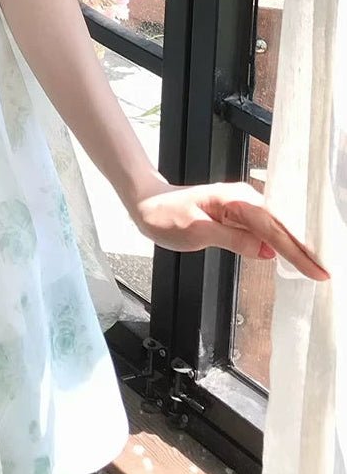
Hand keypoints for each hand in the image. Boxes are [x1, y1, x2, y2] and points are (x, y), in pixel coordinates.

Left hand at [131, 179, 330, 280]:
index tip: (316, 271)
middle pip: (282, 228)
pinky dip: (281, 245)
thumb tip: (266, 251)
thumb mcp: (196, 231)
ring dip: (297, 248)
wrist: (148, 204)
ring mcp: (242, 207)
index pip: (273, 230)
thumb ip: (232, 239)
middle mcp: (244, 199)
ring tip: (318, 268)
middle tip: (326, 274)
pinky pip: (265, 231)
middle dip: (305, 250)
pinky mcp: (238, 216)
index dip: (296, 252)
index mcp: (237, 200)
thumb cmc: (166, 215)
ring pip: (276, 229)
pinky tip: (293, 257)